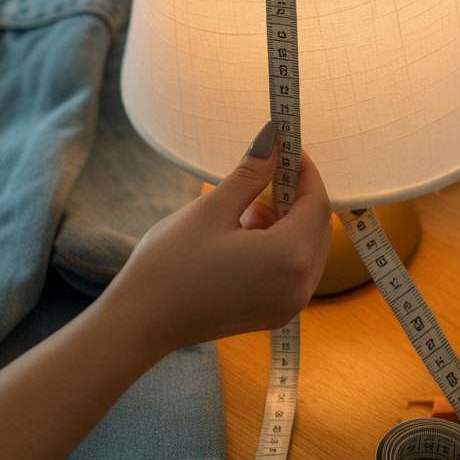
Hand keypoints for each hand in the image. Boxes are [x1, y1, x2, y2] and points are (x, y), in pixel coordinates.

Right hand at [105, 123, 331, 355]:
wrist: (142, 322)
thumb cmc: (171, 264)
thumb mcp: (212, 209)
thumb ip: (251, 173)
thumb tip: (274, 137)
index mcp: (288, 257)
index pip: (316, 203)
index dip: (304, 171)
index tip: (285, 146)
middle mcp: (299, 286)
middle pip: (318, 226)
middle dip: (297, 194)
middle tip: (266, 170)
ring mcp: (289, 305)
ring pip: (307, 248)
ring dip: (287, 220)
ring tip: (245, 208)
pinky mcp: (275, 313)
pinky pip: (294, 269)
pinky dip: (280, 245)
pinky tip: (244, 234)